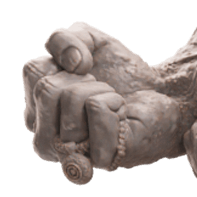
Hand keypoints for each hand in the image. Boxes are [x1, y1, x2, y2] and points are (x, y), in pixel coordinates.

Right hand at [22, 23, 179, 181]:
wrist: (163, 93)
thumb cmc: (121, 74)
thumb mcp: (88, 42)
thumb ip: (64, 38)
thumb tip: (72, 63)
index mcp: (37, 113)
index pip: (33, 70)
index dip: (67, 61)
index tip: (86, 73)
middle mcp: (46, 139)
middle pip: (46, 87)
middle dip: (83, 78)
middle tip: (101, 90)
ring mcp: (71, 153)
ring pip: (71, 98)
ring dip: (101, 90)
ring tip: (113, 103)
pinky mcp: (101, 157)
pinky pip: (96, 109)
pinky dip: (114, 101)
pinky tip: (122, 115)